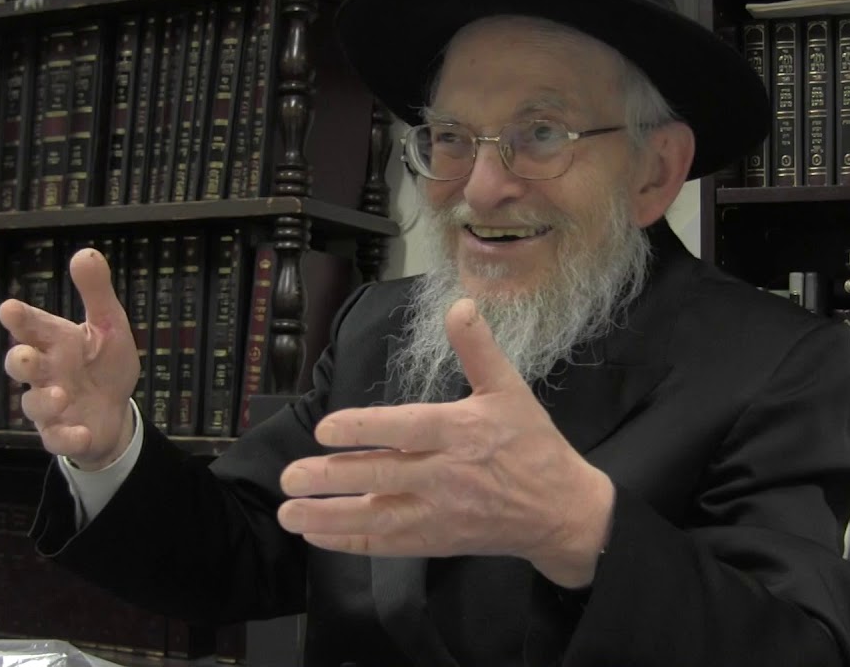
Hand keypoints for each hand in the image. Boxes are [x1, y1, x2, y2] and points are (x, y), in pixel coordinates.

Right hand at [0, 248, 139, 470]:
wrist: (114, 411)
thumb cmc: (103, 364)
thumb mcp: (109, 326)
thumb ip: (96, 292)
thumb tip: (86, 252)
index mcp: (55, 342)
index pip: (32, 327)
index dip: (21, 319)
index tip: (10, 308)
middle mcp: (46, 372)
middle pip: (21, 366)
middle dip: (21, 360)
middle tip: (26, 355)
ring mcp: (50, 405)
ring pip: (33, 405)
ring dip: (43, 400)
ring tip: (60, 394)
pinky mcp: (62, 433)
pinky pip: (57, 439)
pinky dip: (67, 436)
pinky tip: (82, 432)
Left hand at [276, 298, 615, 587]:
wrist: (561, 512)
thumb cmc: (532, 445)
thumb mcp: (511, 389)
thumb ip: (479, 349)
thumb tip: (460, 304)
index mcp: (462, 432)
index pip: (407, 430)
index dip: (364, 429)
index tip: (325, 428)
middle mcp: (447, 475)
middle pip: (382, 477)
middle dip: (332, 477)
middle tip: (289, 475)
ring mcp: (440, 513)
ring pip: (377, 517)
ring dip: (329, 515)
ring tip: (288, 511)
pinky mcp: (436, 541)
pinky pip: (387, 544)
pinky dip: (350, 542)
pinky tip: (316, 534)